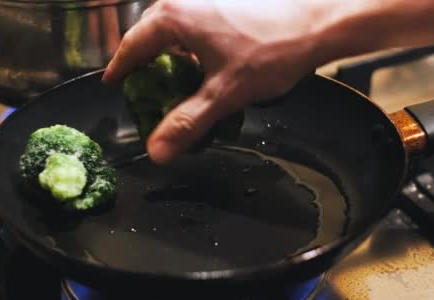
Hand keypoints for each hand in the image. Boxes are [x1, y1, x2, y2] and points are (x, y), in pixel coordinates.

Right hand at [102, 0, 353, 163]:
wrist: (319, 21)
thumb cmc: (274, 49)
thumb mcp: (224, 93)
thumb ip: (187, 122)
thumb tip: (157, 150)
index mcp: (173, 17)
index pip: (131, 47)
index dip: (120, 70)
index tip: (114, 86)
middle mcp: (184, 1)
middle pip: (151, 37)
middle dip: (148, 67)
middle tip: (148, 93)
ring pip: (176, 32)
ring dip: (173, 58)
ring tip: (179, 86)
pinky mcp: (226, 4)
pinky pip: (197, 27)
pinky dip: (194, 49)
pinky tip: (209, 69)